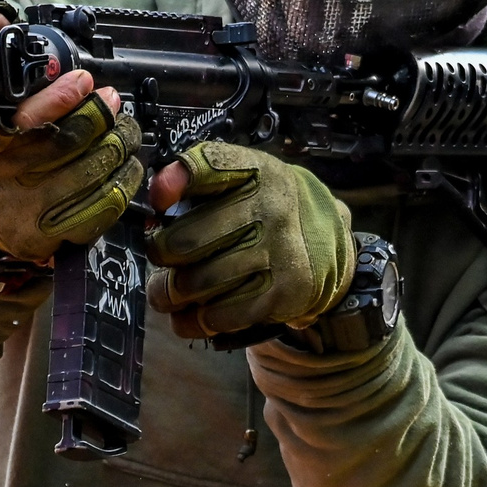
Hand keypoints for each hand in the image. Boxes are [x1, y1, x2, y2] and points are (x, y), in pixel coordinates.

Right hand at [0, 54, 141, 264]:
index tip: (84, 81)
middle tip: (114, 102)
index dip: (57, 99)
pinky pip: (105, 206)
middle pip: (69, 142)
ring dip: (120, 146)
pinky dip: (125, 180)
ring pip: (94, 172)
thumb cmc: (0, 154)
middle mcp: (5, 179)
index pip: (21, 119)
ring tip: (124, 131)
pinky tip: (125, 164)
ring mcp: (30, 211)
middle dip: (103, 116)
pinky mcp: (55, 236)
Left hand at [146, 142, 352, 339]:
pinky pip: (220, 315)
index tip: (159, 200)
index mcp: (256, 172)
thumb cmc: (266, 209)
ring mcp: (279, 253)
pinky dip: (195, 320)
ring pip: (197, 284)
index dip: (175, 182)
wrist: (328, 243)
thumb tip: (158, 194)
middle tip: (160, 260)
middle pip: (186, 241)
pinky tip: (192, 313)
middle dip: (160, 255)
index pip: (209, 165)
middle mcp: (270, 209)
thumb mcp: (243, 178)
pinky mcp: (284, 293)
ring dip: (168, 294)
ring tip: (165, 293)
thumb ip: (198, 177)